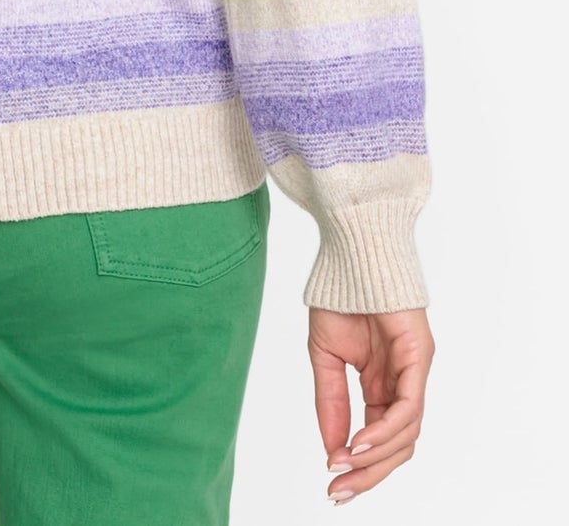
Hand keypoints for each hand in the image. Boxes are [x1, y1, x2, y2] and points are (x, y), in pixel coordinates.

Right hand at [308, 306, 434, 504]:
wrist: (351, 253)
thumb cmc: (340, 297)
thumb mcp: (326, 358)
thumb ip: (331, 403)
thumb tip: (332, 449)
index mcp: (382, 386)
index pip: (377, 439)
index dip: (357, 465)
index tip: (331, 483)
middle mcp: (403, 385)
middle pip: (396, 447)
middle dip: (368, 475)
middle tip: (338, 492)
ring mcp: (414, 373)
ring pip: (406, 435)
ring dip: (374, 458)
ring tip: (344, 465)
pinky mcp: (419, 358)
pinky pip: (408, 408)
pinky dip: (385, 430)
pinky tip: (359, 443)